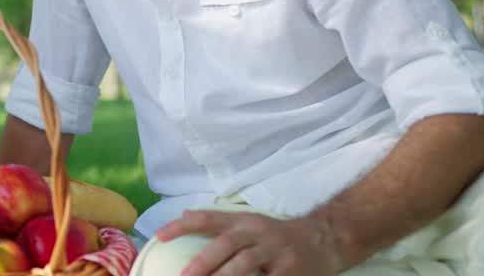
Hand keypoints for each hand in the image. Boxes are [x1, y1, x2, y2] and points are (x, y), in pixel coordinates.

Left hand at [156, 210, 345, 275]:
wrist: (324, 239)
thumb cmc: (276, 235)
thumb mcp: (247, 221)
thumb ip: (217, 221)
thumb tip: (184, 214)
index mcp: (243, 221)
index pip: (208, 218)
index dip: (182, 225)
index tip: (159, 235)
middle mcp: (258, 233)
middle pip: (226, 245)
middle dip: (203, 262)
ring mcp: (275, 253)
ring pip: (245, 265)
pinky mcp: (290, 272)